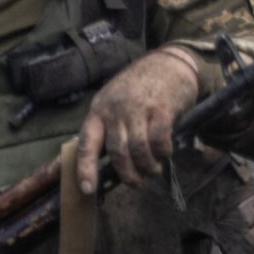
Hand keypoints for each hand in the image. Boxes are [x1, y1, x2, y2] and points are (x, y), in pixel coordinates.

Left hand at [75, 47, 200, 194]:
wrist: (169, 63)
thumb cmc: (139, 88)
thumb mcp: (114, 102)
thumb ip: (108, 128)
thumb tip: (103, 163)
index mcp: (99, 111)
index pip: (86, 143)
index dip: (85, 168)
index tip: (87, 189)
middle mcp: (115, 110)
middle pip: (117, 153)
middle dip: (127, 175)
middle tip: (136, 183)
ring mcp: (138, 109)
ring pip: (138, 150)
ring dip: (147, 167)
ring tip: (152, 170)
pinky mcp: (161, 110)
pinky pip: (159, 141)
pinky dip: (162, 153)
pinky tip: (165, 153)